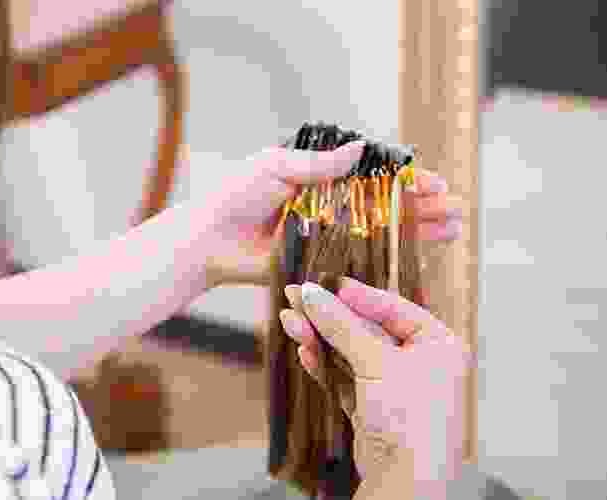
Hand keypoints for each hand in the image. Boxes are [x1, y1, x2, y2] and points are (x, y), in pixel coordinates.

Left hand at [202, 144, 463, 287]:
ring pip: (381, 232)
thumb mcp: (274, 167)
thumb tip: (361, 147)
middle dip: (422, 206)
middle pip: (386, 205)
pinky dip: (388, 259)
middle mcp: (330, 205)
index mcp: (321, 177)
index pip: (373, 175)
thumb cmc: (235, 197)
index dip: (405, 179)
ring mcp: (328, 235)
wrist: (208, 240)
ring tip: (452, 229)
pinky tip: (417, 257)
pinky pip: (360, 261)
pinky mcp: (321, 263)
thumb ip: (317, 164)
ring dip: (417, 230)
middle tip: (455, 209)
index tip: (432, 183)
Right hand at [279, 279, 471, 495]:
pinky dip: (323, 364)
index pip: (391, 307)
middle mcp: (418, 362)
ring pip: (349, 352)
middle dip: (328, 317)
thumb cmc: (413, 421)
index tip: (324, 283)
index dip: (355, 294)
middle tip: (296, 298)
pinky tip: (304, 350)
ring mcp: (393, 386)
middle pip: (364, 328)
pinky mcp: (371, 407)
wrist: (406, 481)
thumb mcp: (377, 361)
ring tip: (290, 322)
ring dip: (319, 338)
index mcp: (436, 343)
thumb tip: (313, 294)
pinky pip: (344, 376)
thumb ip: (342, 325)